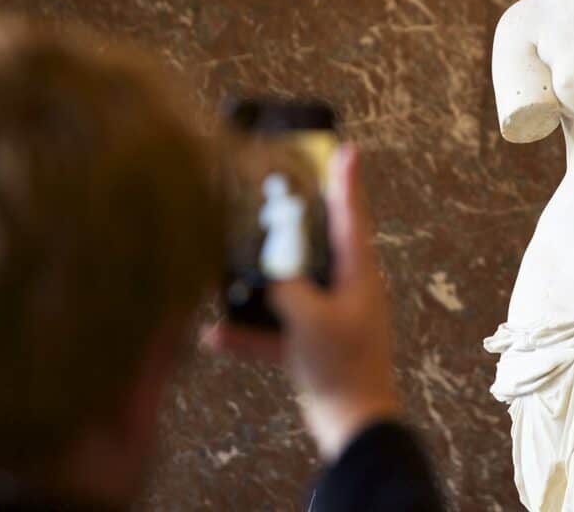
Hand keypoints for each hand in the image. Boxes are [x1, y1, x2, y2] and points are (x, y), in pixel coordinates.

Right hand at [202, 145, 397, 458]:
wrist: (352, 423)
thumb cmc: (340, 367)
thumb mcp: (309, 319)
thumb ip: (287, 290)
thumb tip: (269, 279)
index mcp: (359, 276)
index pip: (351, 217)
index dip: (346, 182)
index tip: (346, 149)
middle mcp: (348, 290)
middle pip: (319, 246)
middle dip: (294, 223)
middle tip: (278, 191)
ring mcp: (331, 317)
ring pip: (293, 286)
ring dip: (262, 281)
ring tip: (231, 261)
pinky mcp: (313, 345)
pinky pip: (276, 329)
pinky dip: (250, 331)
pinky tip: (214, 334)